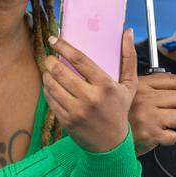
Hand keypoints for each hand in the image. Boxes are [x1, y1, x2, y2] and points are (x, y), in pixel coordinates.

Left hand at [42, 29, 138, 152]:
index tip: (54, 39)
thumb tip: (128, 32)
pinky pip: (50, 100)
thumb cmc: (119, 110)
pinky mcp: (66, 121)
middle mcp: (90, 98)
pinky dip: (47, 89)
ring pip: (52, 85)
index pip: (80, 60)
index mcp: (105, 86)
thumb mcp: (129, 85)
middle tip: (49, 56)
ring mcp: (76, 111)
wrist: (111, 145)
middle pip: (61, 72)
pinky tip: (50, 85)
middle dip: (50, 61)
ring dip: (46, 74)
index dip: (64, 47)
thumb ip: (129, 58)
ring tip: (48, 70)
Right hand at [129, 71, 175, 155]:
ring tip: (173, 127)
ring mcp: (148, 116)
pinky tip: (161, 137)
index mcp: (142, 85)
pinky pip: (173, 136)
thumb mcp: (130, 93)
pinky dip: (171, 138)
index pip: (175, 81)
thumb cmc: (122, 117)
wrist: (107, 139)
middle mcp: (145, 98)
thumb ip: (150, 87)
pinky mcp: (150, 134)